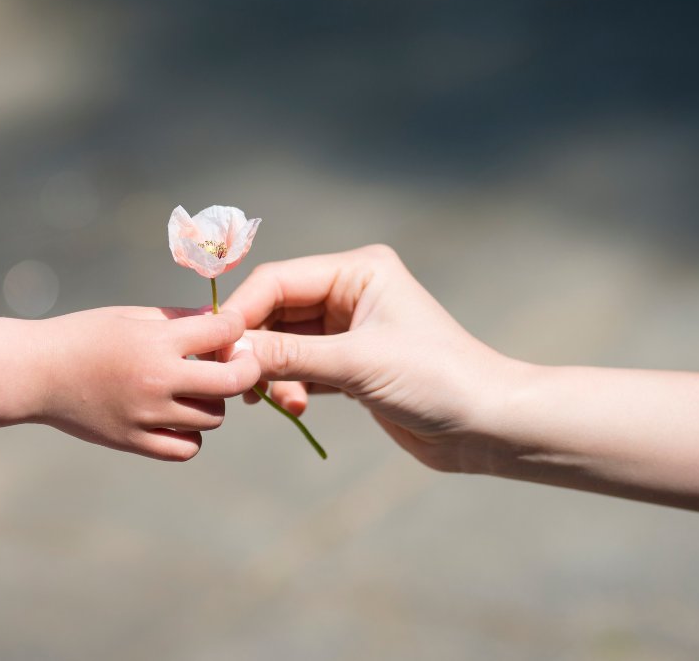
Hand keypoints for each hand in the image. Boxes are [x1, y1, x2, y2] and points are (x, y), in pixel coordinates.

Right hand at [33, 307, 260, 460]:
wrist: (35, 373)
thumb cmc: (84, 335)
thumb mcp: (131, 316)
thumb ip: (179, 319)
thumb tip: (223, 323)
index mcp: (156, 342)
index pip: (223, 333)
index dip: (234, 328)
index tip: (227, 329)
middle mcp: (157, 380)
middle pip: (232, 382)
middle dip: (243, 368)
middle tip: (234, 362)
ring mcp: (146, 416)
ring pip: (214, 417)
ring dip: (213, 401)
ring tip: (193, 388)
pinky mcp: (134, 442)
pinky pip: (187, 448)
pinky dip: (191, 434)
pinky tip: (177, 417)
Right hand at [224, 245, 509, 471]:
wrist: (486, 426)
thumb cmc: (435, 380)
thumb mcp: (357, 364)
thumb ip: (288, 357)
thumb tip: (227, 352)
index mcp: (357, 271)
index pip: (278, 281)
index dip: (242, 312)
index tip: (212, 346)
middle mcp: (349, 292)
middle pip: (276, 311)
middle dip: (254, 345)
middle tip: (231, 379)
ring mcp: (348, 329)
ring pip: (284, 342)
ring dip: (270, 371)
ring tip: (268, 401)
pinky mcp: (350, 363)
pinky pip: (300, 367)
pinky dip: (288, 386)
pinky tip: (292, 407)